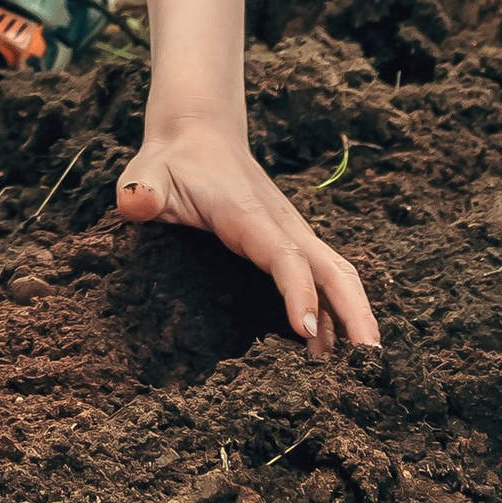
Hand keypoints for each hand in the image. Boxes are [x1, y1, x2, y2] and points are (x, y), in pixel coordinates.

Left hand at [115, 120, 380, 351]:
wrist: (199, 134)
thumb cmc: (173, 161)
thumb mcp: (149, 173)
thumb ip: (141, 190)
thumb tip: (134, 203)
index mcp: (249, 215)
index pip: (284, 256)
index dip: (298, 292)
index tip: (306, 333)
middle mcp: (283, 225)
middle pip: (334, 270)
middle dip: (355, 314)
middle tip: (367, 364)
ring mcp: (292, 234)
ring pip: (337, 274)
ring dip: (354, 315)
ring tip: (357, 368)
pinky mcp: (292, 242)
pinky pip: (324, 276)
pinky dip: (338, 308)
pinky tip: (330, 347)